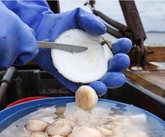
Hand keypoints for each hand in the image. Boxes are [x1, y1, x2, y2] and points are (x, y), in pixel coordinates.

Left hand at [4, 1, 131, 95]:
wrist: (41, 33)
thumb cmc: (61, 25)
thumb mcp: (77, 17)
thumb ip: (89, 20)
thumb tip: (102, 30)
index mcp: (100, 47)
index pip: (117, 50)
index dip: (123, 48)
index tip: (123, 45)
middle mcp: (95, 62)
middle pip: (113, 69)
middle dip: (118, 67)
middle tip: (118, 61)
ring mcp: (85, 74)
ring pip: (101, 82)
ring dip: (107, 83)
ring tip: (107, 81)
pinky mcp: (73, 82)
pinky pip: (83, 90)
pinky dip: (89, 92)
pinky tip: (94, 89)